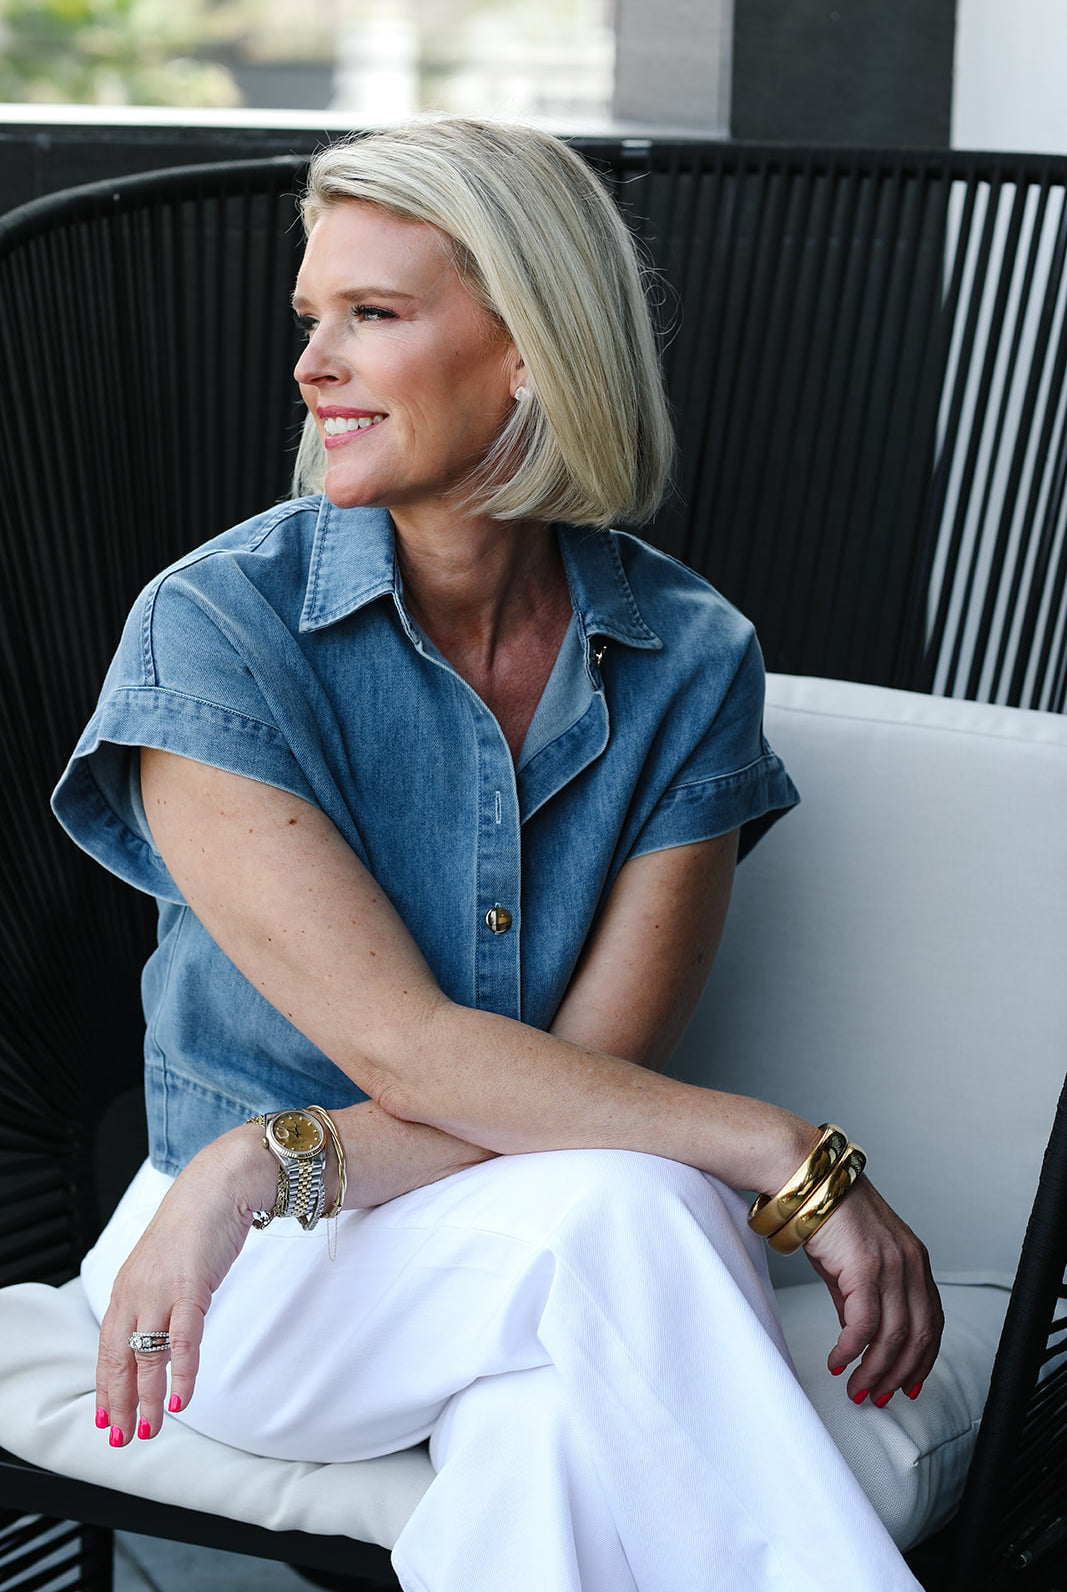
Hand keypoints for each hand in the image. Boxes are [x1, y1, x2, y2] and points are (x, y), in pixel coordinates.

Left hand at [95, 1125, 272, 1445]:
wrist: (219, 1183)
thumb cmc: (198, 1221)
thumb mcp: (166, 1264)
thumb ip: (158, 1298)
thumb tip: (161, 1331)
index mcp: (126, 1287)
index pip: (108, 1347)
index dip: (106, 1385)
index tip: (106, 1417)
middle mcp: (135, 1291)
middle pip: (120, 1358)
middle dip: (120, 1402)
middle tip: (121, 1437)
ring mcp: (160, 1290)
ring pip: (148, 1355)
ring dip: (148, 1398)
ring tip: (149, 1429)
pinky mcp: (191, 1286)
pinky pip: (184, 1339)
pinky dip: (181, 1373)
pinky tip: (181, 1400)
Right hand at [801, 1177, 943, 1407]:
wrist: (805, 1177)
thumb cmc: (825, 1210)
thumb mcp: (854, 1258)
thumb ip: (860, 1296)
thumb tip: (858, 1334)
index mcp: (914, 1259)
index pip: (932, 1320)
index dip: (923, 1358)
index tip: (909, 1384)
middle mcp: (910, 1263)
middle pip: (918, 1335)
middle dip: (900, 1374)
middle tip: (879, 1396)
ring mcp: (890, 1265)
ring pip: (893, 1336)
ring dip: (875, 1370)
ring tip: (857, 1388)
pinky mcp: (864, 1267)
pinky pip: (862, 1324)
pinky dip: (851, 1350)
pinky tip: (838, 1361)